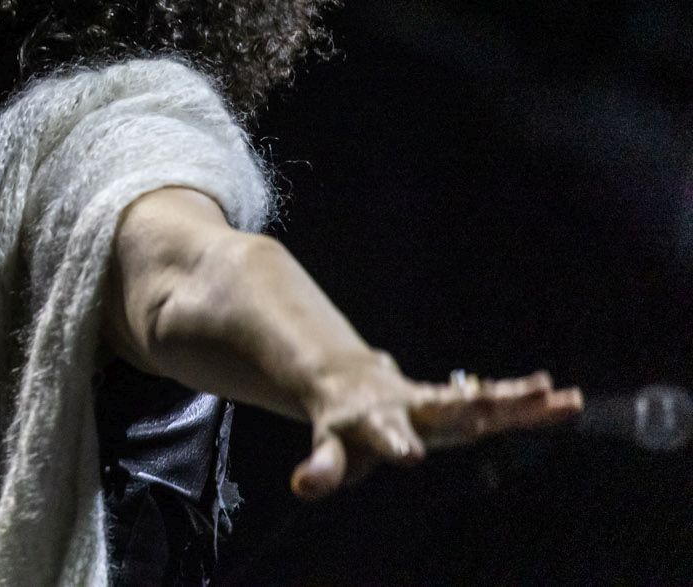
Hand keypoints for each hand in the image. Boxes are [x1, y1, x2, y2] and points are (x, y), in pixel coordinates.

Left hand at [290, 351, 583, 499]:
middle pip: (448, 406)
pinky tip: (565, 398)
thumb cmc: (342, 426)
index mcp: (377, 423)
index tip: (408, 455)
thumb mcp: (330, 448)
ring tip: (561, 395)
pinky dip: (528, 402)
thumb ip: (322, 467)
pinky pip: (496, 402)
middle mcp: (414, 407)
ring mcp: (439, 403)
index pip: (385, 434)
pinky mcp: (458, 402)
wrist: (348, 381)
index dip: (394, 443)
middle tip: (517, 398)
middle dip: (479, 405)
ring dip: (519, 401)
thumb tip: (303, 486)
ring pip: (482, 400)